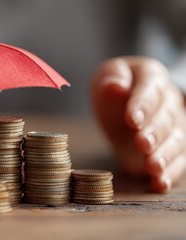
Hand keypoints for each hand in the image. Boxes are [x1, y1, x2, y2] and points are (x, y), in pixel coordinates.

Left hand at [91, 56, 185, 192]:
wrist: (123, 102)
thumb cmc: (114, 87)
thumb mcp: (106, 76)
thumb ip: (111, 79)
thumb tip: (115, 87)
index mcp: (152, 79)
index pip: (150, 91)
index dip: (142, 106)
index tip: (131, 119)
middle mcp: (168, 102)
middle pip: (166, 118)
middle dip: (154, 132)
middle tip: (142, 143)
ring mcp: (173, 126)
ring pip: (176, 141)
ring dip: (165, 155)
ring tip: (153, 167)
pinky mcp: (170, 149)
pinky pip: (177, 162)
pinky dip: (170, 174)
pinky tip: (160, 184)